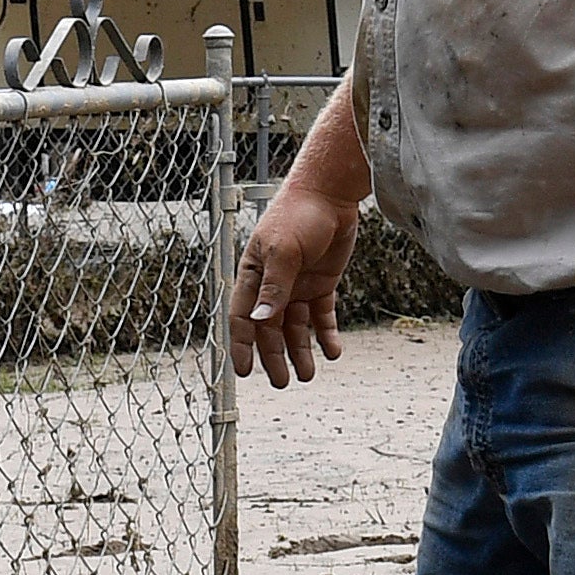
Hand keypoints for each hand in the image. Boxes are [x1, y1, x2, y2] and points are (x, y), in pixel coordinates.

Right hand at [228, 183, 352, 386]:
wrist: (332, 192)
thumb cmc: (299, 214)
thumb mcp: (284, 251)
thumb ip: (274, 286)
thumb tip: (261, 321)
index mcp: (254, 274)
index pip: (243, 316)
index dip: (242, 345)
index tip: (244, 372)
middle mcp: (273, 283)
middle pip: (270, 328)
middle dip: (274, 356)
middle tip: (282, 382)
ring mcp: (298, 284)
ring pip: (296, 327)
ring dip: (300, 351)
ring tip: (309, 374)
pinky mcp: (321, 283)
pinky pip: (322, 316)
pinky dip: (326, 334)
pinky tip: (332, 352)